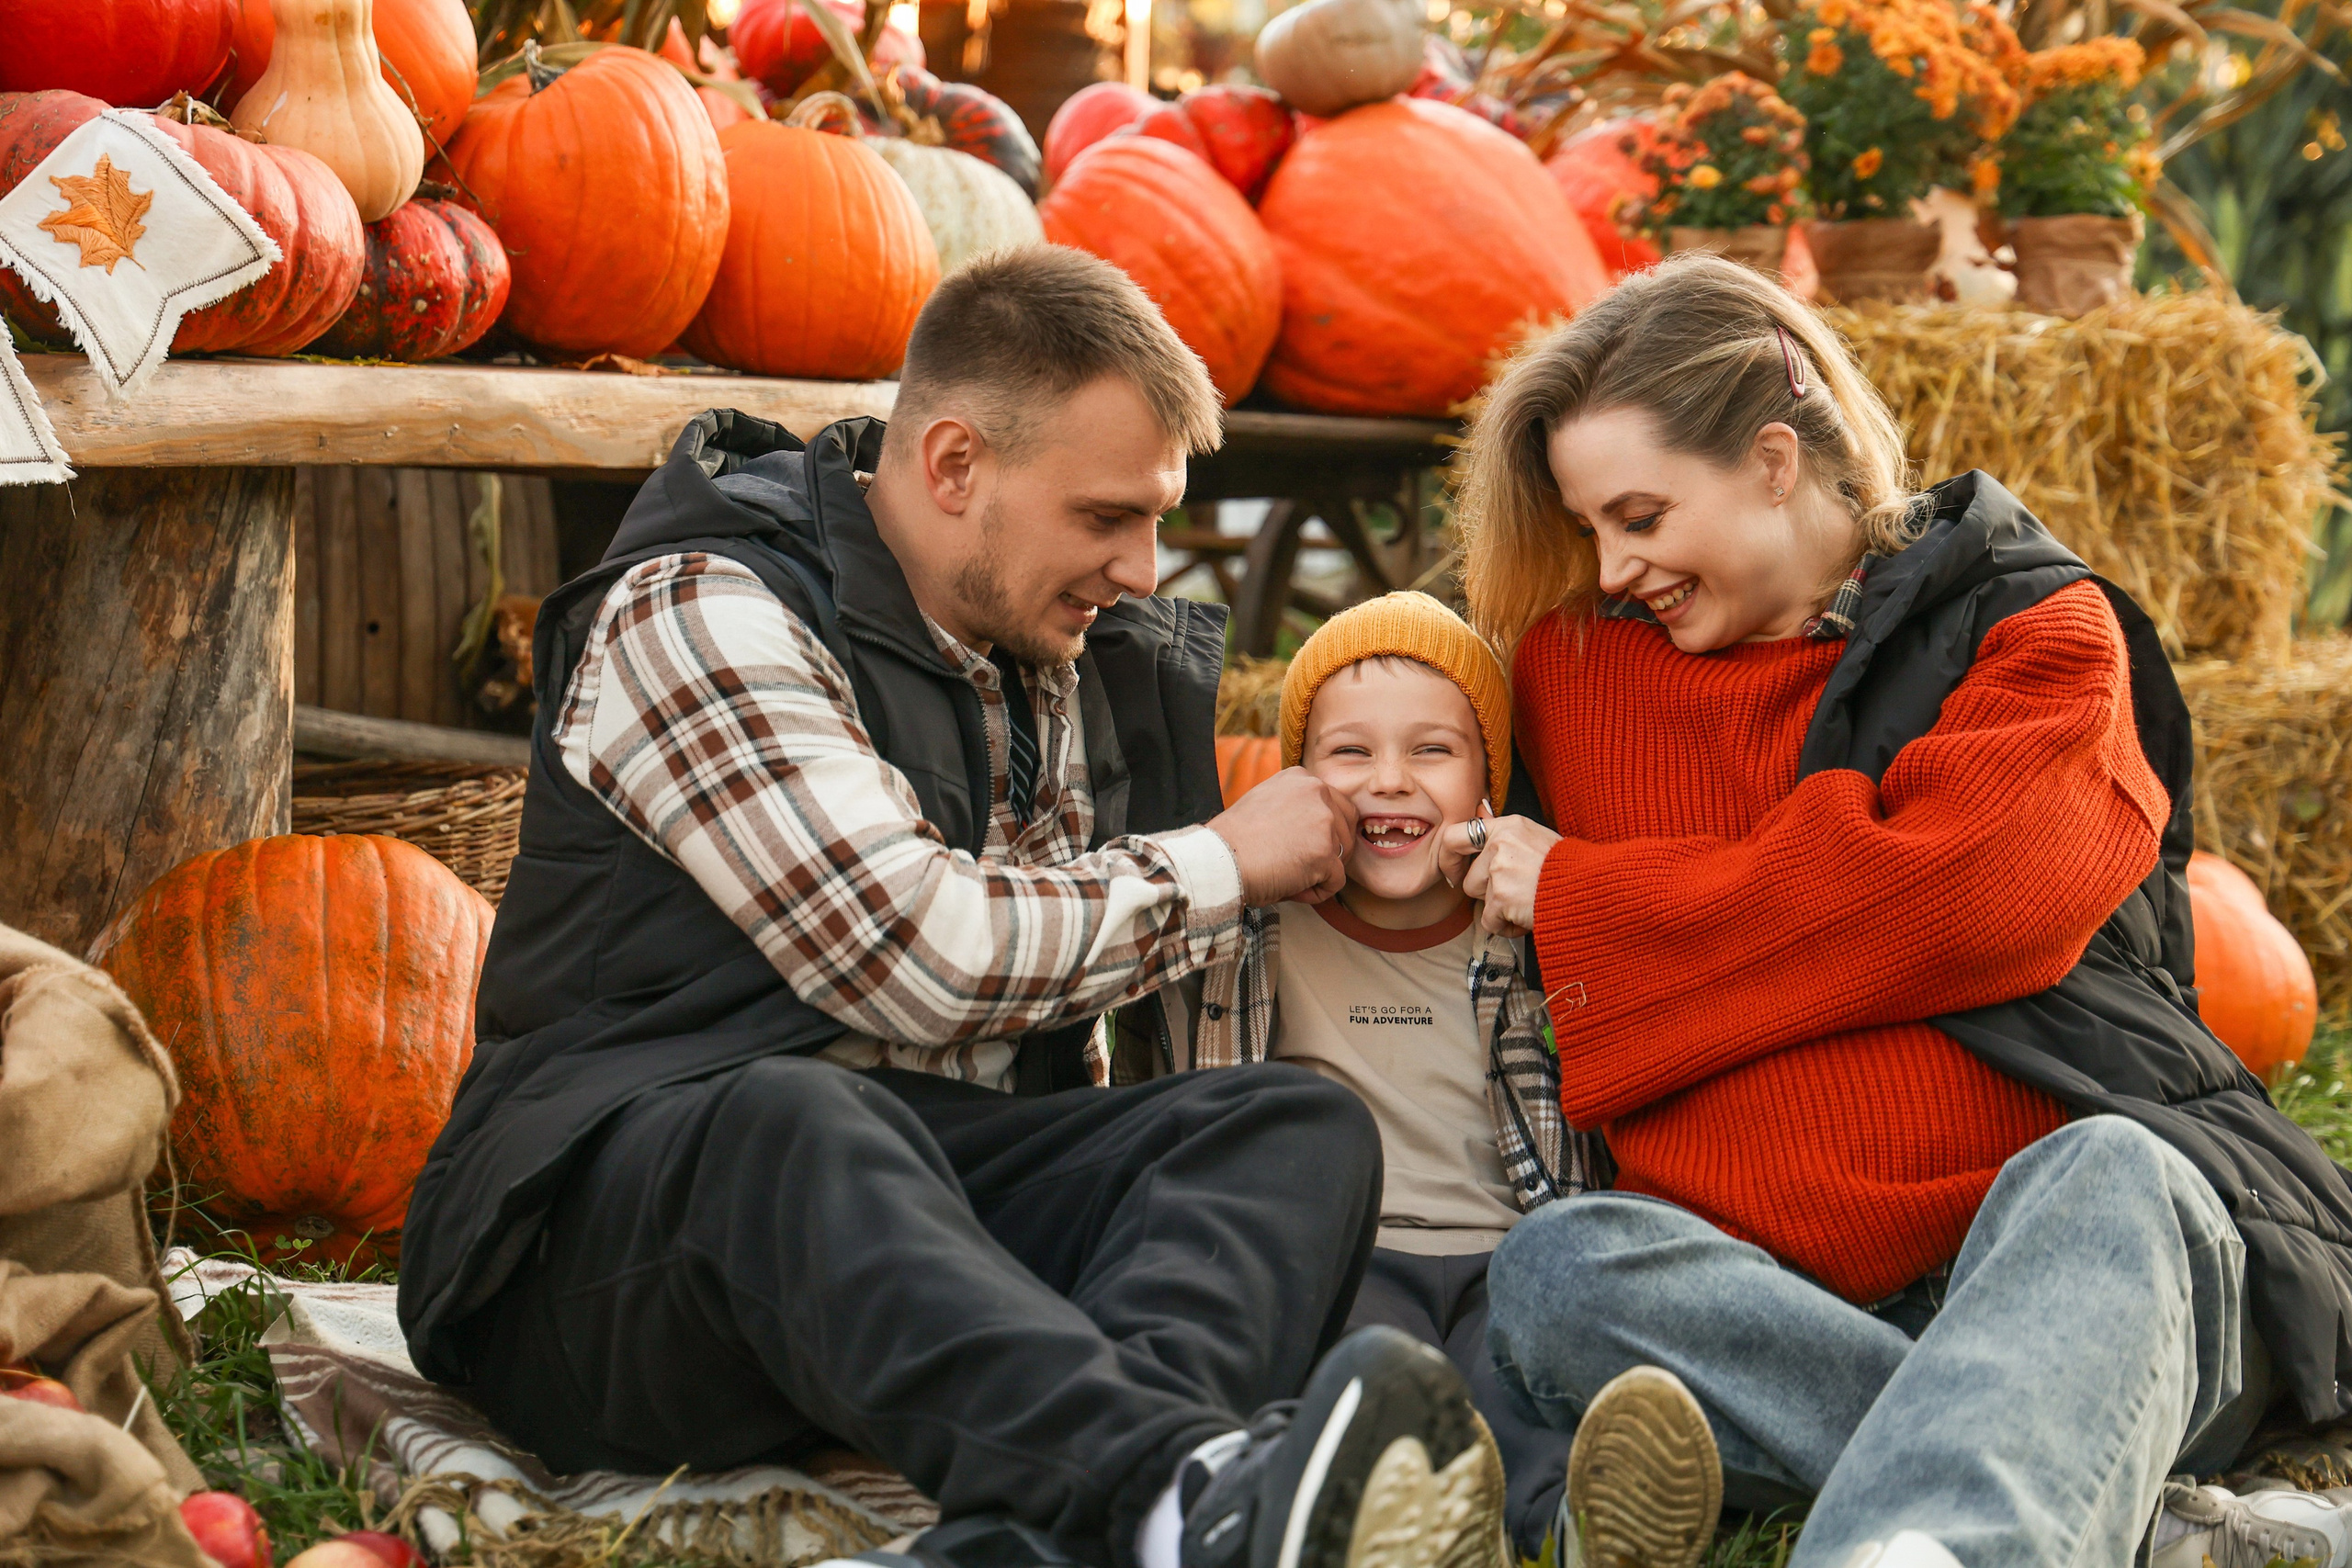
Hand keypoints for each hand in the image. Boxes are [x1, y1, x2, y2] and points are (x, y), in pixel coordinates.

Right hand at [1207, 768, 1358, 906]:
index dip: (1319, 834)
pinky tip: (1289, 886)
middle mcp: (1317, 791)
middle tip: (1294, 863)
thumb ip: (1294, 807)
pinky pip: (1335, 882)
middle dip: (1328, 852)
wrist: (1218, 860)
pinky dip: (1315, 892)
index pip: (1336, 806)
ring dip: (1318, 872)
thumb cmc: (1233, 841)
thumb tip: (1316, 829)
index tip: (1291, 845)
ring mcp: (1324, 821)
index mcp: (1301, 778)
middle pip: (1347, 830)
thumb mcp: (1265, 804)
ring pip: (1342, 857)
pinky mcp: (1325, 853)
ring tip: (1285, 873)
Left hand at [1436, 806, 1558, 937]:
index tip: (1455, 872)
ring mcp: (1499, 870)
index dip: (1449, 857)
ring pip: (1480, 900)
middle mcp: (1500, 844)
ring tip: (1525, 906)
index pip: (1457, 834)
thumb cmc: (1570, 868)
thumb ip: (1507, 836)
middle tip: (1507, 898)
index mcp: (1509, 826)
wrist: (1593, 889)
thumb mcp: (1537, 838)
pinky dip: (1506, 927)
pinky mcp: (1501, 897)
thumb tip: (1478, 816)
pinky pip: (1489, 922)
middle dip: (1486, 893)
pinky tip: (1526, 919)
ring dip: (1499, 910)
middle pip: (1469, 878)